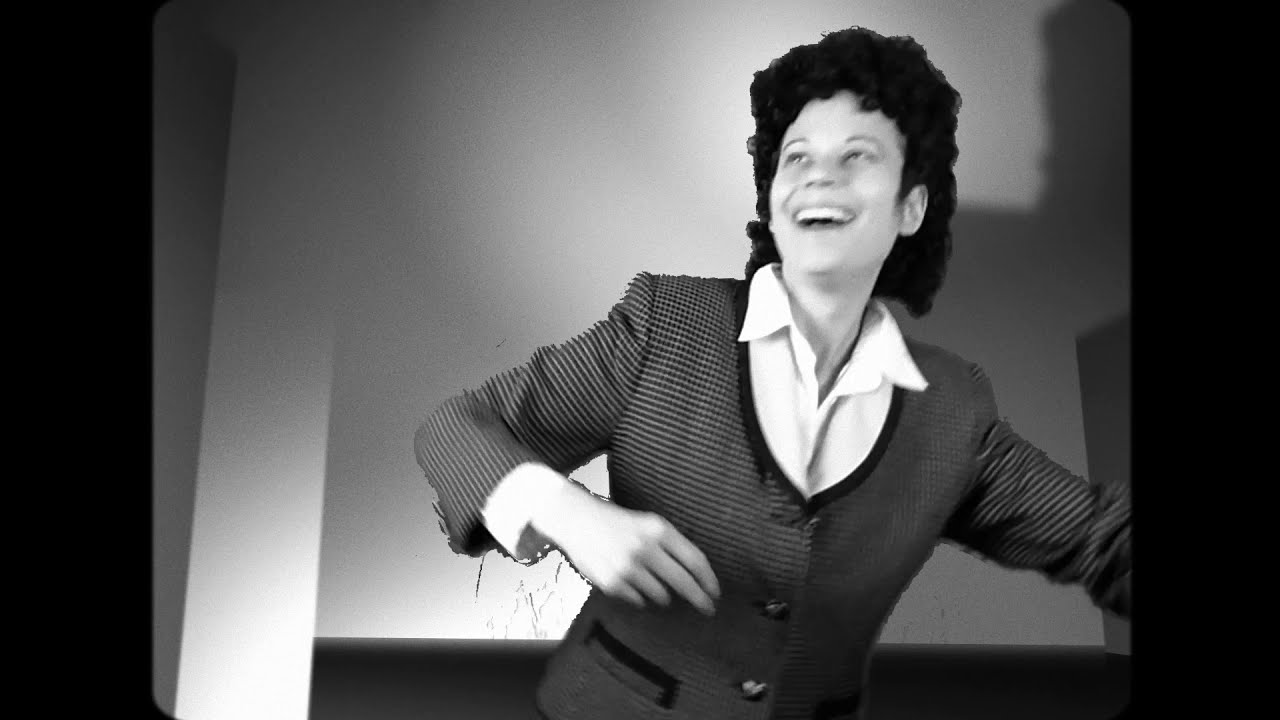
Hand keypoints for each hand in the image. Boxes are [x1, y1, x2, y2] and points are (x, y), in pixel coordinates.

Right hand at [531, 482, 720, 614]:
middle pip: (683, 582)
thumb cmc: (618, 522)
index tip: (715, 593)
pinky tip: (631, 582)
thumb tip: (698, 576)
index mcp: (659, 530)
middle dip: (699, 598)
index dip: (709, 580)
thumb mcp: (649, 523)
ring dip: (663, 594)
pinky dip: (640, 596)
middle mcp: (646, 549)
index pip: (695, 560)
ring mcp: (628, 568)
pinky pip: (638, 600)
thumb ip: (671, 545)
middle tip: (708, 608)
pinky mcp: (612, 583)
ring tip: (650, 580)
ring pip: (661, 595)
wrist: (577, 520)